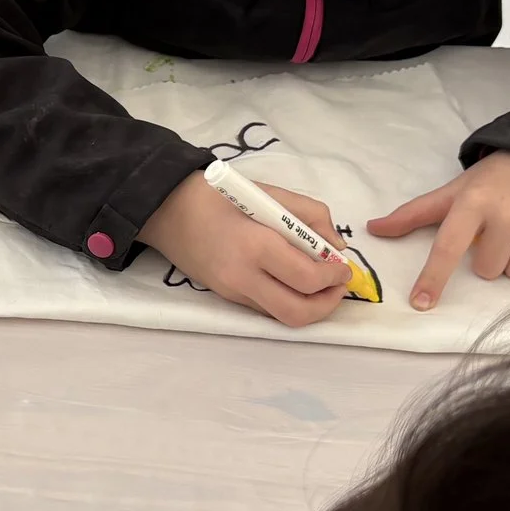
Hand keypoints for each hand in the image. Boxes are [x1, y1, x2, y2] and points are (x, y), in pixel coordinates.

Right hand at [137, 172, 352, 328]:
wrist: (165, 209)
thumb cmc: (219, 195)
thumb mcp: (270, 194)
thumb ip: (311, 216)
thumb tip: (336, 248)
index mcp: (255, 246)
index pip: (307, 278)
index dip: (334, 277)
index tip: (343, 266)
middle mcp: (243, 277)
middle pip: (297, 313)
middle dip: (327, 304)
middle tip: (336, 286)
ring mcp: (232, 291)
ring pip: (283, 317)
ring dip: (310, 306)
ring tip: (320, 285)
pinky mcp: (226, 297)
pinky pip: (266, 309)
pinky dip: (288, 300)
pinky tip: (293, 282)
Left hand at [368, 151, 509, 311]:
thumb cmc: (496, 180)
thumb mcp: (456, 191)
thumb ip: (415, 214)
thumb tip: (375, 229)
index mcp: (473, 201)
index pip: (448, 246)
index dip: (434, 277)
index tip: (421, 303)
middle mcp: (509, 212)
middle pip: (487, 270)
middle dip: (490, 256)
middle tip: (499, 230)